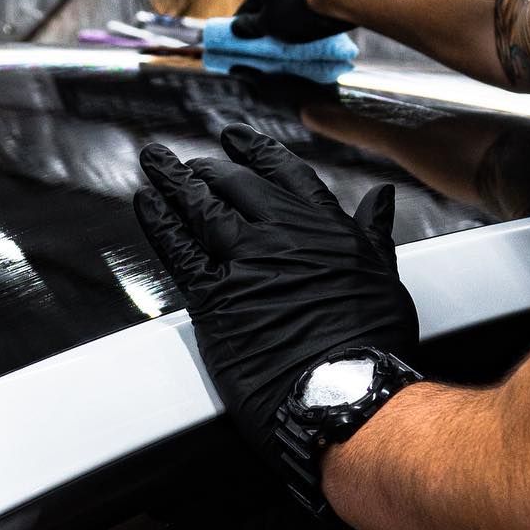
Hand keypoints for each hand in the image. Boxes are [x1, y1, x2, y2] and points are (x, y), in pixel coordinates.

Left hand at [133, 126, 417, 479]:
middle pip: (238, 185)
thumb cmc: (372, 342)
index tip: (239, 140)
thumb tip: (383, 198)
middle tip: (194, 162)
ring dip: (174, 180)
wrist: (345, 389)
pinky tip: (145, 201)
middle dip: (211, 169)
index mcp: (325, 228)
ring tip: (156, 162)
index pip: (287, 175)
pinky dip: (158, 220)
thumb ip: (376, 231)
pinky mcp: (214, 295)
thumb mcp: (384, 274)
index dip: (258, 153)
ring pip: (202, 206)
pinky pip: (177, 247)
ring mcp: (246, 260)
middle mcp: (283, 234)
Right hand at [231, 0, 352, 42]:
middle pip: (269, 6)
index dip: (241, 28)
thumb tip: (236, 27)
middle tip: (270, 46)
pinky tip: (313, 30)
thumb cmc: (298, 11)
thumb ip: (250, 27)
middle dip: (268, 25)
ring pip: (290, 6)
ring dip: (289, 21)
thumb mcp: (268, 25)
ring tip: (294, 41)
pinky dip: (307, 18)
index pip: (245, 9)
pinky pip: (308, 5)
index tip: (241, 43)